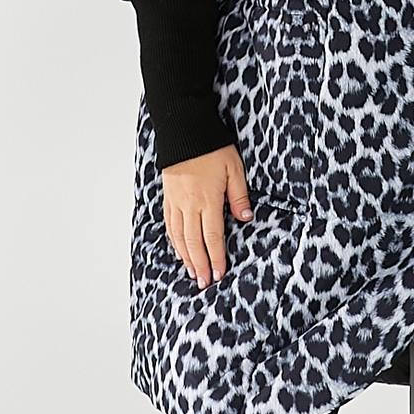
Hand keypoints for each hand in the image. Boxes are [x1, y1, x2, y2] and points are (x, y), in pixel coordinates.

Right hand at [162, 143, 252, 288]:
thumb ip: (239, 195)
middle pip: (194, 242)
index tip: (219, 274)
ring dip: (186, 257)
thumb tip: (245, 218)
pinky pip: (169, 224)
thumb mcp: (234, 168)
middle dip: (200, 264)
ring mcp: (176, 201)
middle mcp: (190, 205)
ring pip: (179, 237)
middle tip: (204, 282)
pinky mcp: (168, 196)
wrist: (185, 131)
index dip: (216, 257)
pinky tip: (178, 249)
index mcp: (208, 200)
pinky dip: (174, 240)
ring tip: (192, 272)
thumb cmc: (213, 148)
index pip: (213, 236)